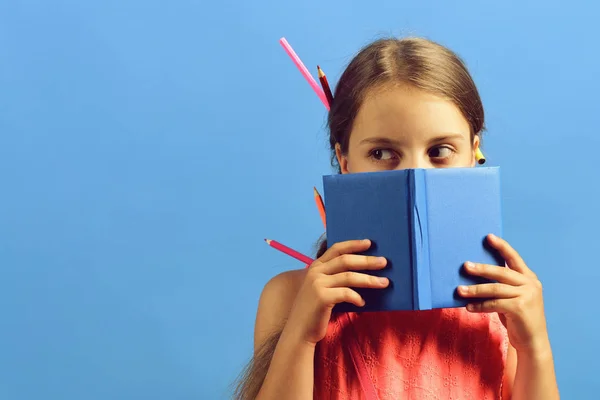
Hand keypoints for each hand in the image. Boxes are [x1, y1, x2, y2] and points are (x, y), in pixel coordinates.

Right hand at [283, 239, 388, 344]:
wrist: (299, 330)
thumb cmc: (315, 311)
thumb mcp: (322, 289)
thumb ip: (335, 278)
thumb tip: (364, 273)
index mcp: (316, 267)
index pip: (336, 249)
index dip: (353, 244)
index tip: (369, 243)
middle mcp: (315, 272)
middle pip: (346, 260)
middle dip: (367, 261)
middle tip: (384, 262)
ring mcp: (317, 284)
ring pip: (349, 277)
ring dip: (369, 279)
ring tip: (384, 282)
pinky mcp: (322, 297)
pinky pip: (346, 293)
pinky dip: (357, 297)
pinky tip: (363, 303)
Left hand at [458, 234, 549, 354]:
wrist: (533, 342)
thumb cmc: (518, 317)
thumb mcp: (512, 297)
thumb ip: (502, 285)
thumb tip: (475, 273)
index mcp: (529, 278)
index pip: (514, 258)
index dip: (501, 246)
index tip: (488, 236)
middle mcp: (530, 284)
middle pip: (501, 272)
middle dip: (481, 269)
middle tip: (465, 266)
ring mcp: (527, 296)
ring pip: (495, 289)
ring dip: (474, 289)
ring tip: (459, 290)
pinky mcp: (520, 308)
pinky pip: (494, 304)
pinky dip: (479, 305)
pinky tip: (468, 307)